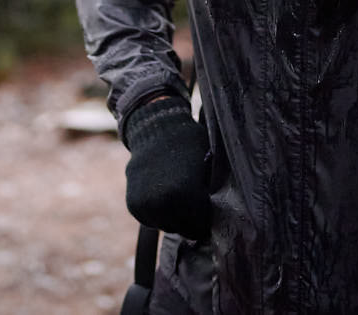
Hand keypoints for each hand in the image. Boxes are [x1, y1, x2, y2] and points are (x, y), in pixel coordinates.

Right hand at [122, 97, 211, 240]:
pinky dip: (159, 214)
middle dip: (191, 220)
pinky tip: (165, 196)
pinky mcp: (134, 205)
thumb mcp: (209, 166)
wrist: (155, 128)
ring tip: (179, 197)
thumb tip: (223, 214)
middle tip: (195, 204)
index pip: (202, 225)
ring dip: (174, 219)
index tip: (208, 209)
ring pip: (167, 226)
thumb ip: (210, 193)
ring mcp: (145, 206)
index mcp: (184, 194)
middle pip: (184, 229)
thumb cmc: (190, 145)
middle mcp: (161, 203)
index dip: (208, 219)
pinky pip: (151, 221)